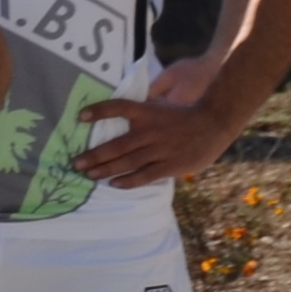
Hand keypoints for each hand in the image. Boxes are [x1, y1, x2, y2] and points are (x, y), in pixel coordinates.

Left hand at [69, 85, 239, 189]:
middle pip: (116, 145)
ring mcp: (159, 150)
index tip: (81, 116)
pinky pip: (144, 176)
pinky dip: (128, 181)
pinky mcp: (169, 166)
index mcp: (148, 112)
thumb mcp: (162, 106)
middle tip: (75, 163)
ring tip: (89, 175)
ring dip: (105, 170)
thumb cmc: (185, 115)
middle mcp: (150, 131)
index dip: (100, 110)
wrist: (214, 123)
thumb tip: (122, 116)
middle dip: (93, 156)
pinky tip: (114, 185)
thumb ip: (143, 112)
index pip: (119, 107)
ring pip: (127, 163)